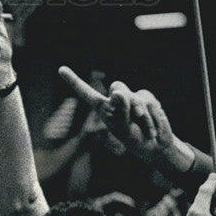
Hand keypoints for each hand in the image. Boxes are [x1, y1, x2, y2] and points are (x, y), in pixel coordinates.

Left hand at [58, 66, 192, 170]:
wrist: (155, 145)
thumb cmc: (134, 139)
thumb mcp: (125, 128)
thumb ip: (121, 111)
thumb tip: (118, 93)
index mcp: (102, 108)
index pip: (86, 92)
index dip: (74, 81)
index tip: (60, 69)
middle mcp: (115, 100)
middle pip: (117, 86)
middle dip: (126, 101)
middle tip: (135, 116)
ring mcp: (131, 98)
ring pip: (135, 96)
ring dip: (142, 115)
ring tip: (145, 129)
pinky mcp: (146, 98)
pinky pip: (149, 101)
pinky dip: (152, 116)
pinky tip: (153, 128)